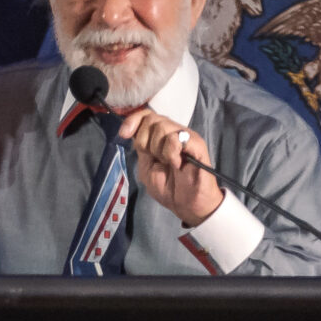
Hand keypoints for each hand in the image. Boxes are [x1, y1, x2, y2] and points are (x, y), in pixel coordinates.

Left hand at [120, 108, 222, 225]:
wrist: (187, 205)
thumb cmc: (169, 188)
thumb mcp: (146, 166)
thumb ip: (141, 148)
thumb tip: (130, 131)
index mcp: (161, 136)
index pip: (145, 115)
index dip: (132, 121)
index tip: (123, 134)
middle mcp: (174, 132)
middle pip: (152, 119)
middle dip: (146, 141)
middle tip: (156, 159)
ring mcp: (186, 136)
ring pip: (162, 127)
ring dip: (159, 150)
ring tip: (169, 164)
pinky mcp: (197, 144)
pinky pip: (176, 138)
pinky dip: (170, 153)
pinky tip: (177, 164)